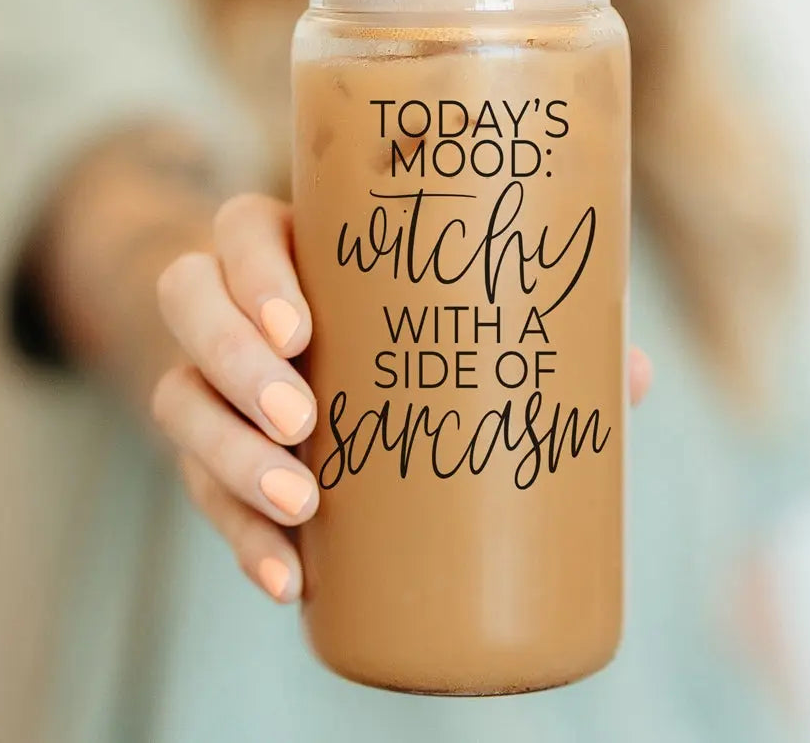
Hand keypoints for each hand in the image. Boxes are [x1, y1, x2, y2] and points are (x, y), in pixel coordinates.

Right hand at [153, 193, 652, 604]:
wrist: (344, 384)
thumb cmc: (413, 332)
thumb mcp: (456, 320)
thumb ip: (537, 337)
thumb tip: (632, 378)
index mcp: (295, 249)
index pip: (241, 231)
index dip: (254, 273)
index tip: (302, 330)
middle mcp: (237, 307)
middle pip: (187, 298)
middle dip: (232, 359)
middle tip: (302, 419)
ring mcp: (214, 380)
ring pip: (177, 397)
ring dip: (226, 456)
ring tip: (303, 505)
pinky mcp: (211, 453)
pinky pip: (196, 487)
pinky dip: (238, 533)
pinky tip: (287, 579)